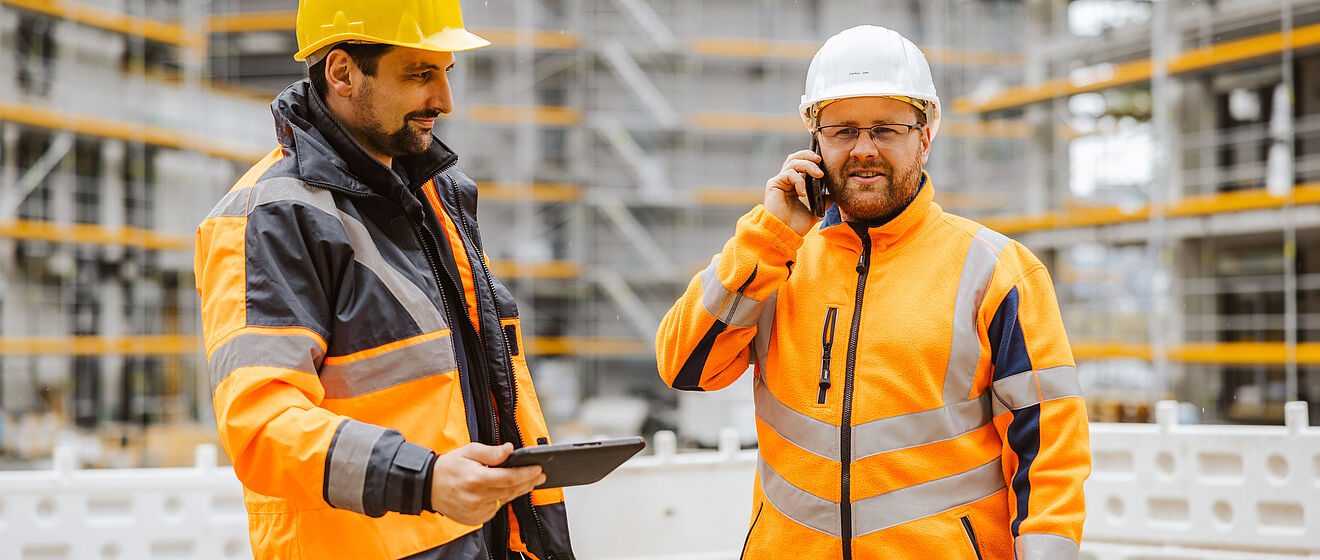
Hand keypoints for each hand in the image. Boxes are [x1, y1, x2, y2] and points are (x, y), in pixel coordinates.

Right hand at [429, 442, 544, 525]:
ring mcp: (476, 511)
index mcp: (476, 479)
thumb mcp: (469, 451)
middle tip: (541, 475)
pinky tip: (508, 490)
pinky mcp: (475, 518)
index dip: (527, 473)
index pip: (510, 478)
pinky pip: (496, 508)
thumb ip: (491, 452)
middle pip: (512, 490)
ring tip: (530, 481)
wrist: (428, 486)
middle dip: (529, 481)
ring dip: (519, 490)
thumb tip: (510, 449)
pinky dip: (504, 498)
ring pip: (506, 499)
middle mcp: (477, 498)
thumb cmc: (449, 466)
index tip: (539, 468)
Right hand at [764, 150, 823, 235]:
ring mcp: (779, 182)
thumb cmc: (796, 225)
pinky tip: (803, 193)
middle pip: (794, 157)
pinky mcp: (773, 185)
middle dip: (808, 155)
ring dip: (808, 166)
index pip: (801, 163)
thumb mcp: (814, 211)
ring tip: (819, 175)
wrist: (785, 234)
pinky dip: (799, 181)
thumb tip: (833, 195)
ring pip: (793, 162)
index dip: (811, 159)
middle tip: (820, 160)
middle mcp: (785, 181)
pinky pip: (788, 174)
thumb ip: (822, 201)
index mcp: (793, 185)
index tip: (824, 162)